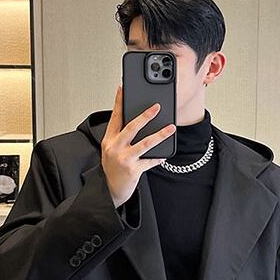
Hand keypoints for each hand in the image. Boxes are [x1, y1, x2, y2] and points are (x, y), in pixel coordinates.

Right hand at [101, 84, 175, 207]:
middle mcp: (114, 148)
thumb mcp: (112, 150)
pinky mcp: (132, 170)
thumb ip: (121, 136)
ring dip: (160, 134)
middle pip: (131, 127)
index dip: (119, 102)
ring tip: (171, 127)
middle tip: (157, 107)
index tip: (123, 88)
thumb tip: (139, 122)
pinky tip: (164, 156)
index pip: (115, 117)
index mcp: (108, 140)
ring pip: (145, 143)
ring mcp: (123, 159)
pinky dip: (158, 158)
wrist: (110, 190)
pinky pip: (149, 161)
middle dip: (145, 115)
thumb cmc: (112, 169)